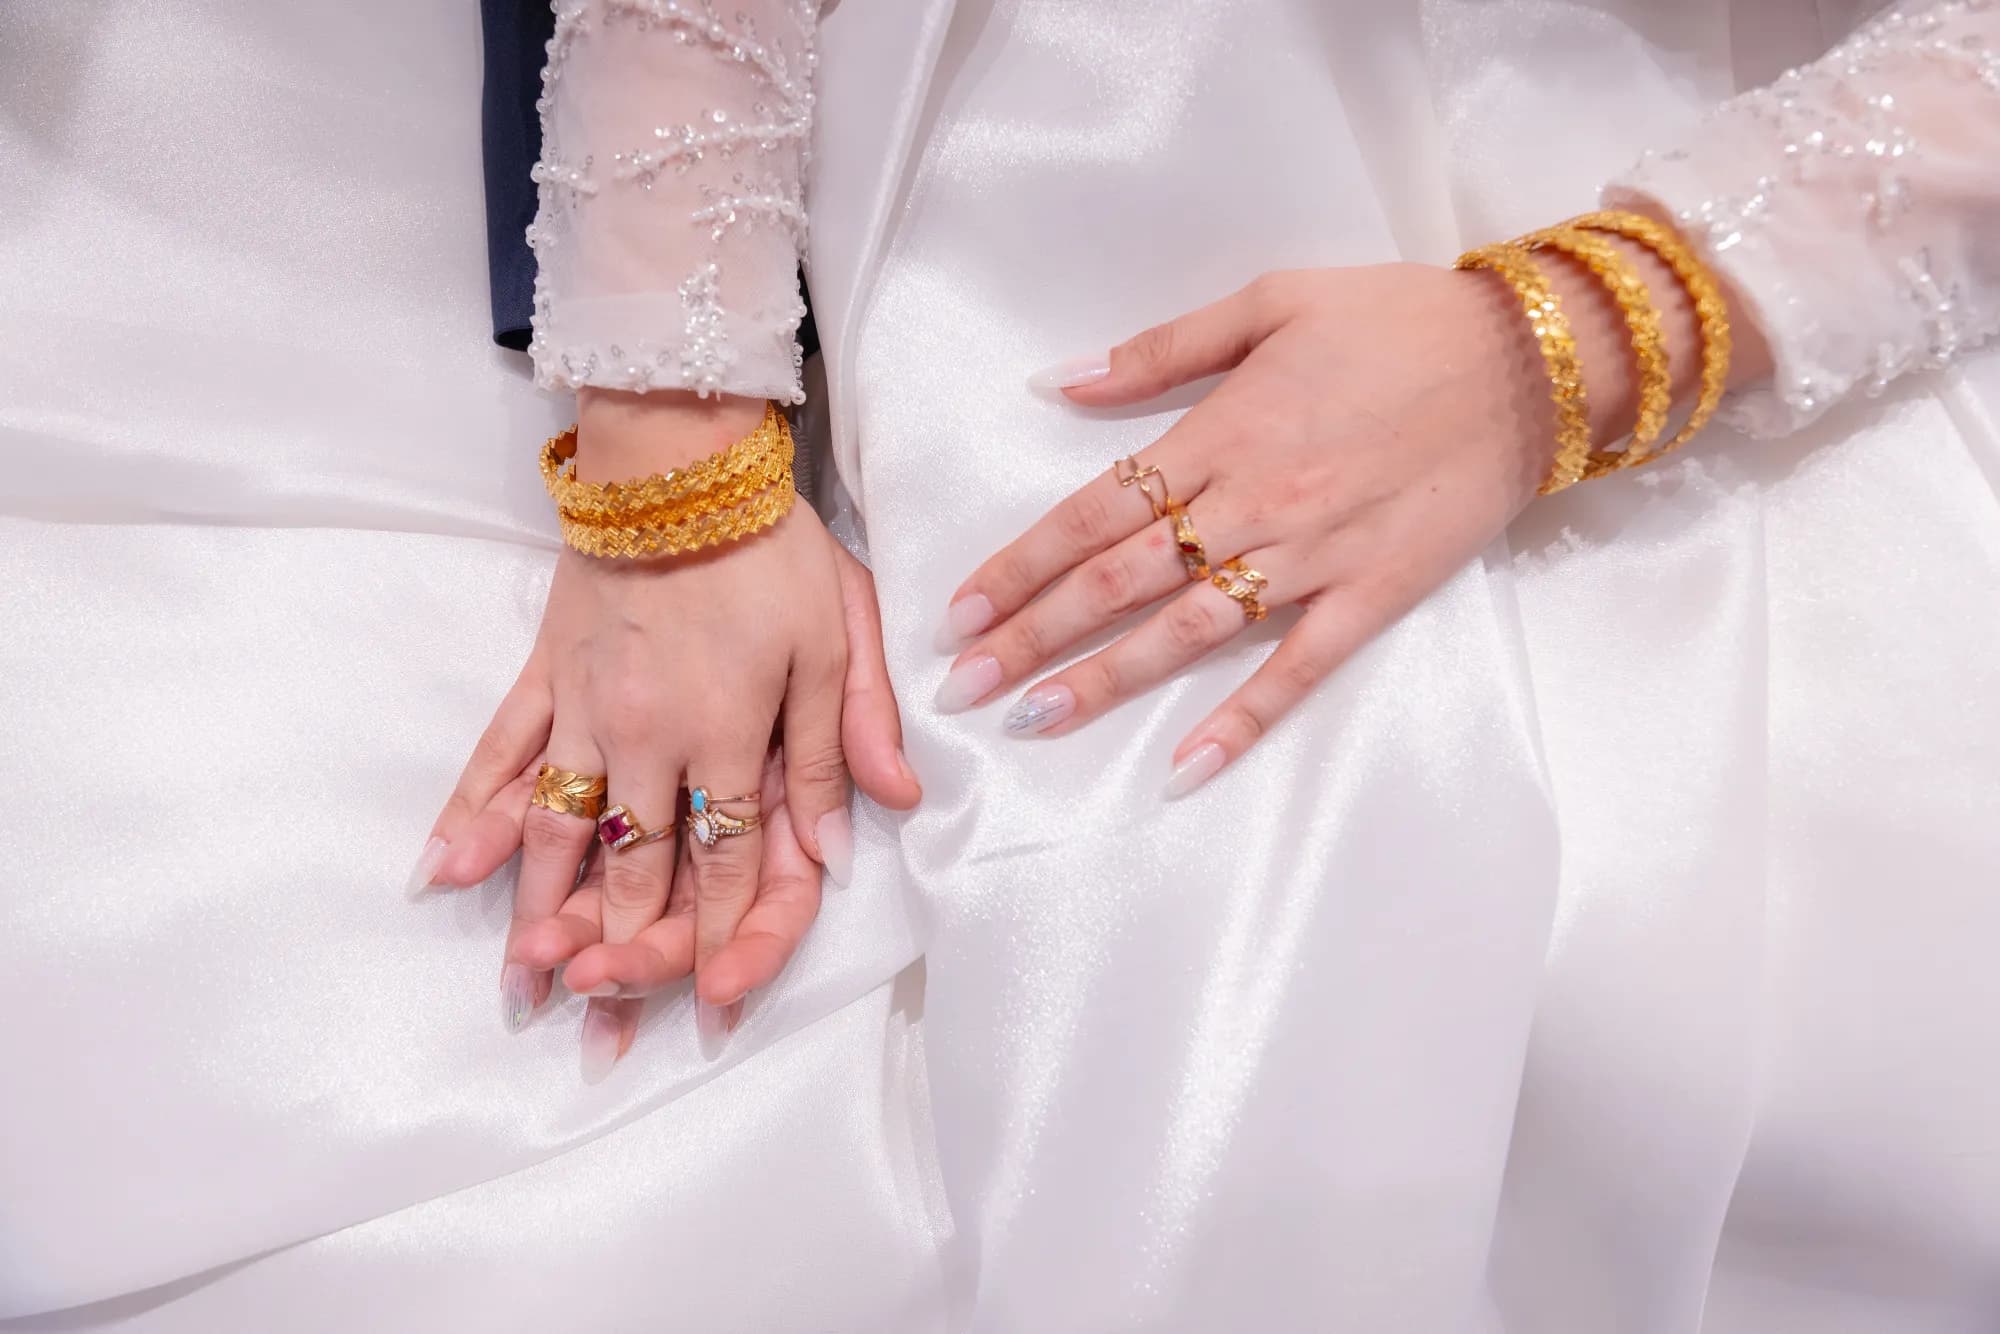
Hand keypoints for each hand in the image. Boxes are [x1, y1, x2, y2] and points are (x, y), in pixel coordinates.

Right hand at [412, 394, 918, 1045]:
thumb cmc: (772, 545)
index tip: (719, 1002)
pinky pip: (498, 754)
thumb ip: (846, 736)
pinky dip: (468, 814)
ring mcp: (584, 709)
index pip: (732, 859)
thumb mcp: (841, 632)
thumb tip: (871, 826)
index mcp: (732, 732)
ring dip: (538, 914)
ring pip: (558, 832)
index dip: (731, 936)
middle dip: (627, 956)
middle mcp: (650, 736)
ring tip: (523, 987)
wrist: (678, 457)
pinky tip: (442, 872)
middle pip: (638, 869)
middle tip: (604, 1029)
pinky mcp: (541, 675)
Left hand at [937, 255, 1729, 794]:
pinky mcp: (1372, 595)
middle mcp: (1254, 500)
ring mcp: (1313, 556)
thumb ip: (1162, 349)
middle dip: (1033, 635)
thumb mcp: (1273, 300)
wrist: (1532, 359)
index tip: (958, 611)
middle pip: (1121, 581)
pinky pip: (1297, 670)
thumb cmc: (1398, 319)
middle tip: (961, 686)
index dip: (1021, 565)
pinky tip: (1183, 767)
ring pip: (1189, 631)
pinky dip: (1241, 719)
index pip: (1094, 512)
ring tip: (1035, 719)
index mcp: (1223, 430)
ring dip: (1107, 680)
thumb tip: (1063, 381)